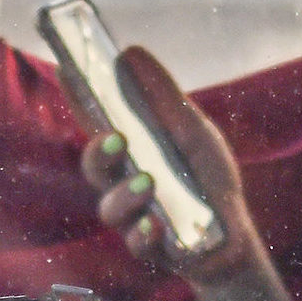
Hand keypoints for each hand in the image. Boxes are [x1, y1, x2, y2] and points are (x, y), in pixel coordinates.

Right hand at [73, 43, 267, 283]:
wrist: (234, 236)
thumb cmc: (208, 178)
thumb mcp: (194, 131)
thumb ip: (164, 98)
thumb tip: (131, 52)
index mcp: (131, 149)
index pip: (96, 121)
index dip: (78, 98)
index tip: (67, 70)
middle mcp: (122, 181)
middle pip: (94, 167)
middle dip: (98, 152)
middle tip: (116, 138)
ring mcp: (131, 216)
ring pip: (110, 208)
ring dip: (126, 195)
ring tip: (147, 182)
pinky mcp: (149, 248)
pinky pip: (136, 243)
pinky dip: (144, 233)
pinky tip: (156, 224)